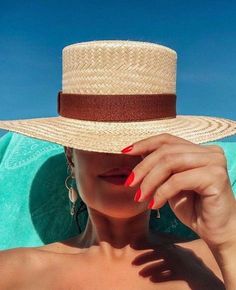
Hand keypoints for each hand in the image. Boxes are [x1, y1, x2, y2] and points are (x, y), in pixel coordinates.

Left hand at [121, 133, 235, 248]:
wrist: (216, 231)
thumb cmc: (194, 208)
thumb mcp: (171, 183)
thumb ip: (161, 167)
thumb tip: (137, 153)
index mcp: (199, 150)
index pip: (167, 139)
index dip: (145, 144)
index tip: (125, 152)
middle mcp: (209, 151)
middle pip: (166, 151)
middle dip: (143, 167)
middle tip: (129, 183)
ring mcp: (214, 162)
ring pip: (170, 163)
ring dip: (150, 180)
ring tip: (140, 196)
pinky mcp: (215, 176)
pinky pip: (178, 180)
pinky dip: (161, 192)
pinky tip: (154, 205)